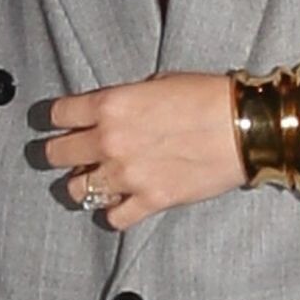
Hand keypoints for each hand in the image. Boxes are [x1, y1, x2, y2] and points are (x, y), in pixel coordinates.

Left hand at [45, 72, 244, 230]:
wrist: (243, 127)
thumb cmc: (207, 97)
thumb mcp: (158, 82)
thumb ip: (125, 101)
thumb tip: (111, 114)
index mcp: (111, 104)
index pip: (58, 114)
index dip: (56, 118)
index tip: (59, 122)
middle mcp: (110, 140)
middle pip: (56, 154)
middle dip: (59, 153)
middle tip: (67, 153)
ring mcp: (128, 174)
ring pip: (77, 190)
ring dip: (82, 184)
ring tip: (93, 180)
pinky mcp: (149, 200)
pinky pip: (113, 217)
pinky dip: (113, 212)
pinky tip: (121, 202)